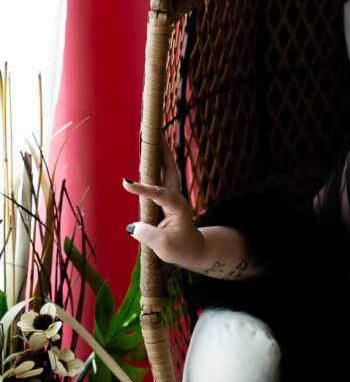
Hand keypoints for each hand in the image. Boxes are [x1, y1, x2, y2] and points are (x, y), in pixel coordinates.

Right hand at [123, 136, 204, 268]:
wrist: (193, 250)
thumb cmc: (181, 248)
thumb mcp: (164, 246)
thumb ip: (148, 234)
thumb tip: (132, 226)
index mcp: (177, 206)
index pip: (159, 194)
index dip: (143, 188)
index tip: (125, 183)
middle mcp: (175, 196)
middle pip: (168, 169)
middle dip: (160, 151)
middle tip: (152, 132)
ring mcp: (170, 196)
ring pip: (163, 170)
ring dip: (156, 152)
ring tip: (147, 135)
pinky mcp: (164, 198)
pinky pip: (157, 177)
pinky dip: (151, 164)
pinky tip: (145, 153)